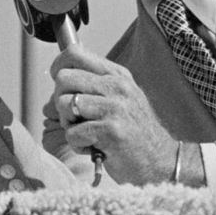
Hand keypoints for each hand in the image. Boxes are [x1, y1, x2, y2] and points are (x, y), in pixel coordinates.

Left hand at [47, 45, 176, 184]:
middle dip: (61, 101)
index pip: (74, 54)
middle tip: (76, 118)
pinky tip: (95, 147)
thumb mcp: (120, 98)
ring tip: (86, 133)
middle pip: (63, 79)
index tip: (62, 87)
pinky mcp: (112, 131)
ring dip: (69, 125)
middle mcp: (117, 86)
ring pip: (64, 104)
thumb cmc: (134, 132)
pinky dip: (78, 145)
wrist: (160, 161)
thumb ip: (93, 86)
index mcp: (116, 75)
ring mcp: (115, 107)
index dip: (58, 68)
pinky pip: (72, 133)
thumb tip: (55, 85)